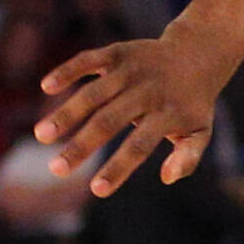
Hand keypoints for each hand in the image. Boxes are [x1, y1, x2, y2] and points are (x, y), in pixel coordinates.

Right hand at [36, 30, 235, 191]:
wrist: (198, 54)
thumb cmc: (192, 104)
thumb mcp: (201, 132)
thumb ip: (188, 157)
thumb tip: (167, 178)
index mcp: (169, 114)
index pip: (140, 146)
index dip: (118, 168)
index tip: (96, 190)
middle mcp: (148, 91)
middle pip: (110, 121)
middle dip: (81, 146)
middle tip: (56, 169)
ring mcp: (132, 70)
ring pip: (94, 93)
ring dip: (66, 112)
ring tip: (42, 135)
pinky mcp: (118, 53)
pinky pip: (89, 60)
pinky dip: (68, 71)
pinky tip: (46, 87)